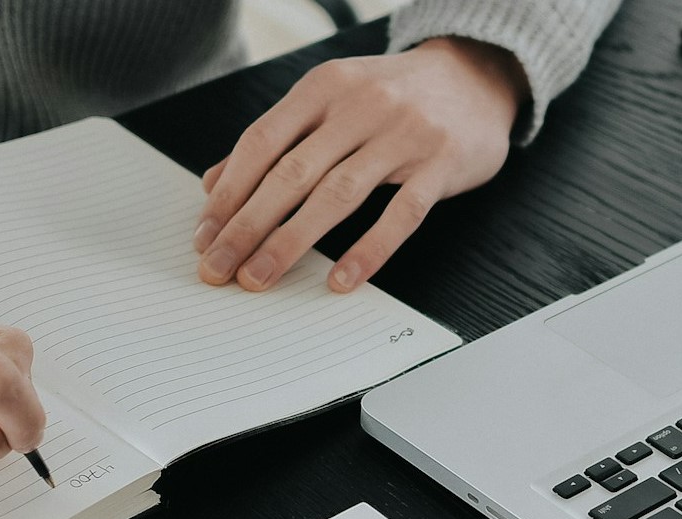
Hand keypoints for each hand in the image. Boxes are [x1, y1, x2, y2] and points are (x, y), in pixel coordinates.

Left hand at [194, 36, 529, 291]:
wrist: (477, 74)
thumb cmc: (391, 97)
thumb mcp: (329, 101)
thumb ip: (275, 139)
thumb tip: (214, 185)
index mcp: (324, 87)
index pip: (261, 142)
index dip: (229, 193)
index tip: (204, 235)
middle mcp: (360, 105)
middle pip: (290, 173)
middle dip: (246, 226)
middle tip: (218, 267)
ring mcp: (404, 134)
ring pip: (337, 195)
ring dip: (290, 242)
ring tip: (259, 277)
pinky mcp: (441, 163)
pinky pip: (401, 214)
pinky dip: (368, 251)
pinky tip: (340, 280)